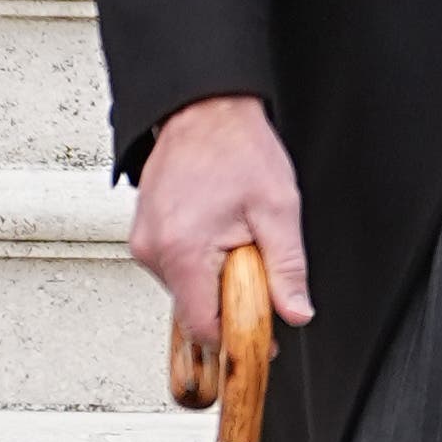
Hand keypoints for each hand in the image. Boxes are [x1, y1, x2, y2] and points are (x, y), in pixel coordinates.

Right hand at [130, 94, 314, 344]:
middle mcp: (153, 250)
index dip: (237, 334)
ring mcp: (144, 242)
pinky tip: (216, 225)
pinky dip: (200, 259)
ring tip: (234, 229)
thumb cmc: (237, 146)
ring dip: (215, 275)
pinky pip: (176, 266)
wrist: (205, 108)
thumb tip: (296, 311)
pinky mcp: (145, 234)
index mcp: (183, 250)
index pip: (203, 326)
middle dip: (230, 295)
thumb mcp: (278, 207)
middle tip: (254, 255)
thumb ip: (288, 266)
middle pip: (195, 308)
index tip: (261, 330)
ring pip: (186, 288)